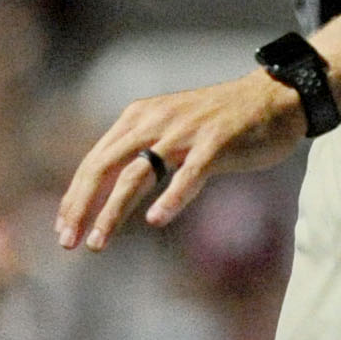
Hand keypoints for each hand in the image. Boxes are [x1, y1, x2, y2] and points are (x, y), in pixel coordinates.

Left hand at [57, 72, 305, 252]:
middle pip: (103, 167)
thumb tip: (114, 187)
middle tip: (67, 241)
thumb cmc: (226, 121)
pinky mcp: (216, 143)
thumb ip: (145, 151)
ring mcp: (185, 132)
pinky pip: (189, 174)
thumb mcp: (173, 129)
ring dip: (113, 211)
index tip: (63, 229)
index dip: (75, 197)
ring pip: (136, 175)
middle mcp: (154, 122)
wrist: (277, 98)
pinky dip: (171, 197)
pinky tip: (156, 220)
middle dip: (81, 207)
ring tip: (99, 241)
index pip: (94, 161)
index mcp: (138, 118)